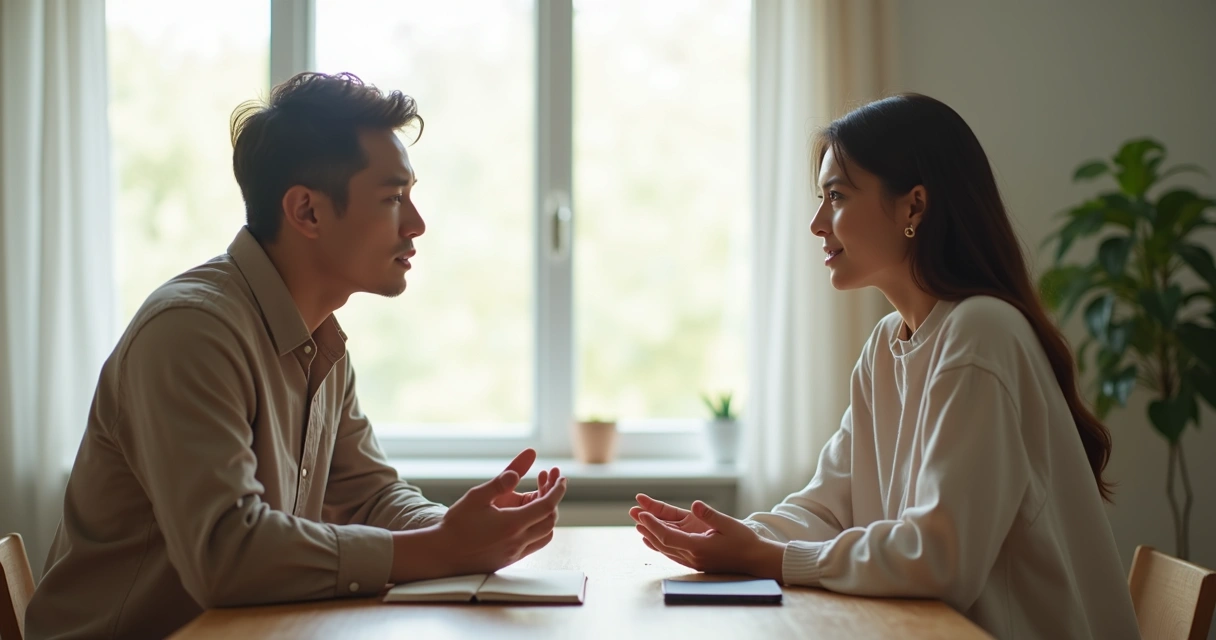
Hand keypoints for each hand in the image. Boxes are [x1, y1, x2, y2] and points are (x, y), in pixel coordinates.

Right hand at [435, 457, 567, 575]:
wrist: (441, 555)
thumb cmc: (456, 524)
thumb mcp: (477, 496)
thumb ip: (501, 481)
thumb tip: (524, 463)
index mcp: (512, 525)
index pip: (547, 506)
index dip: (557, 490)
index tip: (561, 477)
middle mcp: (518, 542)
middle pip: (550, 520)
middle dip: (552, 498)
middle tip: (545, 479)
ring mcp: (515, 554)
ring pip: (545, 534)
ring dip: (546, 515)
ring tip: (534, 495)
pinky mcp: (510, 560)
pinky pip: (534, 544)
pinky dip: (537, 528)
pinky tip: (524, 514)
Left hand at [634, 499, 785, 580]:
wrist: (756, 560)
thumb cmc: (745, 542)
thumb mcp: (729, 524)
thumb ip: (711, 515)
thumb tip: (696, 505)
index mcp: (698, 548)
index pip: (668, 537)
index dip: (653, 525)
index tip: (642, 514)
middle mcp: (692, 556)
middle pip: (662, 543)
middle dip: (647, 527)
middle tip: (634, 513)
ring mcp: (693, 560)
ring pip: (666, 548)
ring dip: (651, 535)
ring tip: (638, 522)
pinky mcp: (695, 559)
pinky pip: (673, 551)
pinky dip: (660, 543)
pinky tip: (651, 538)